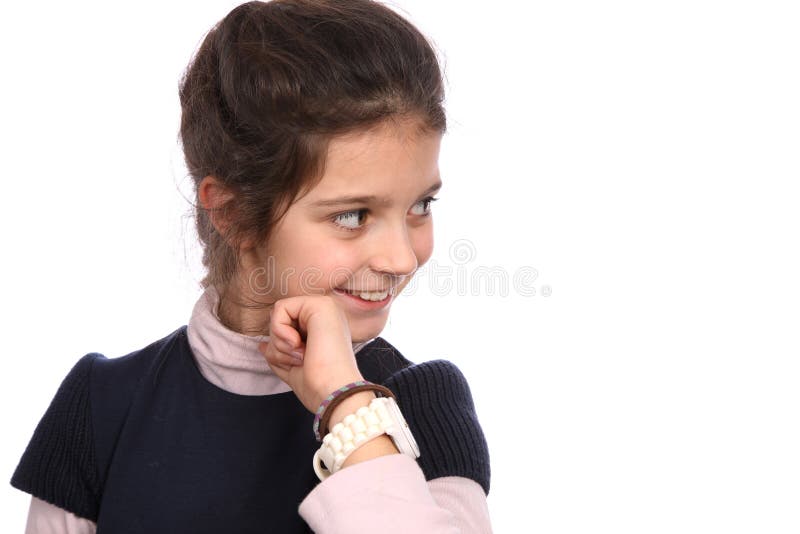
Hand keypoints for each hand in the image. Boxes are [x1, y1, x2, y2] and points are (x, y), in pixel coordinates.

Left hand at [257, 295, 364, 413]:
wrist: (333, 392)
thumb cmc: (318, 386)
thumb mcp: (292, 368)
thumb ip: (279, 352)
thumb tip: (262, 345)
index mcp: (323, 327)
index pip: (286, 327)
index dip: (280, 348)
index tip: (299, 362)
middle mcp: (326, 314)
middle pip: (279, 321)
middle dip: (278, 346)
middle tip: (299, 359)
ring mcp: (324, 307)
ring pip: (277, 315)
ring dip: (280, 343)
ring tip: (302, 356)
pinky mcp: (319, 305)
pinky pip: (280, 308)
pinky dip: (280, 331)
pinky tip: (297, 345)